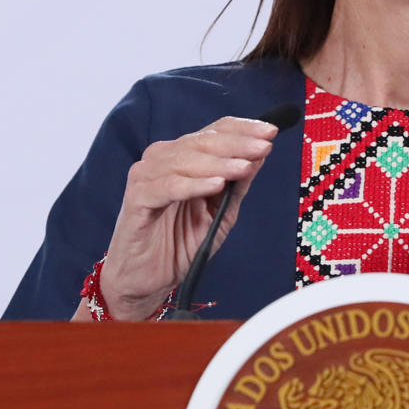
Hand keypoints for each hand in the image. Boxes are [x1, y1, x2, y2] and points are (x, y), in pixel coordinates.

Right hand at [93, 116, 280, 318]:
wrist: (146, 278)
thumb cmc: (178, 243)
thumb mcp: (219, 212)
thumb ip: (238, 184)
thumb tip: (260, 155)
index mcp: (182, 157)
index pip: (214, 132)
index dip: (243, 129)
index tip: (271, 133)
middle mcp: (162, 160)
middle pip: (202, 142)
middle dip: (237, 144)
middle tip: (263, 147)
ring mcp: (146, 177)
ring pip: (186, 160)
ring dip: (219, 163)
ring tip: (244, 167)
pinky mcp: (136, 199)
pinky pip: (167, 187)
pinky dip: (193, 184)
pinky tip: (216, 185)